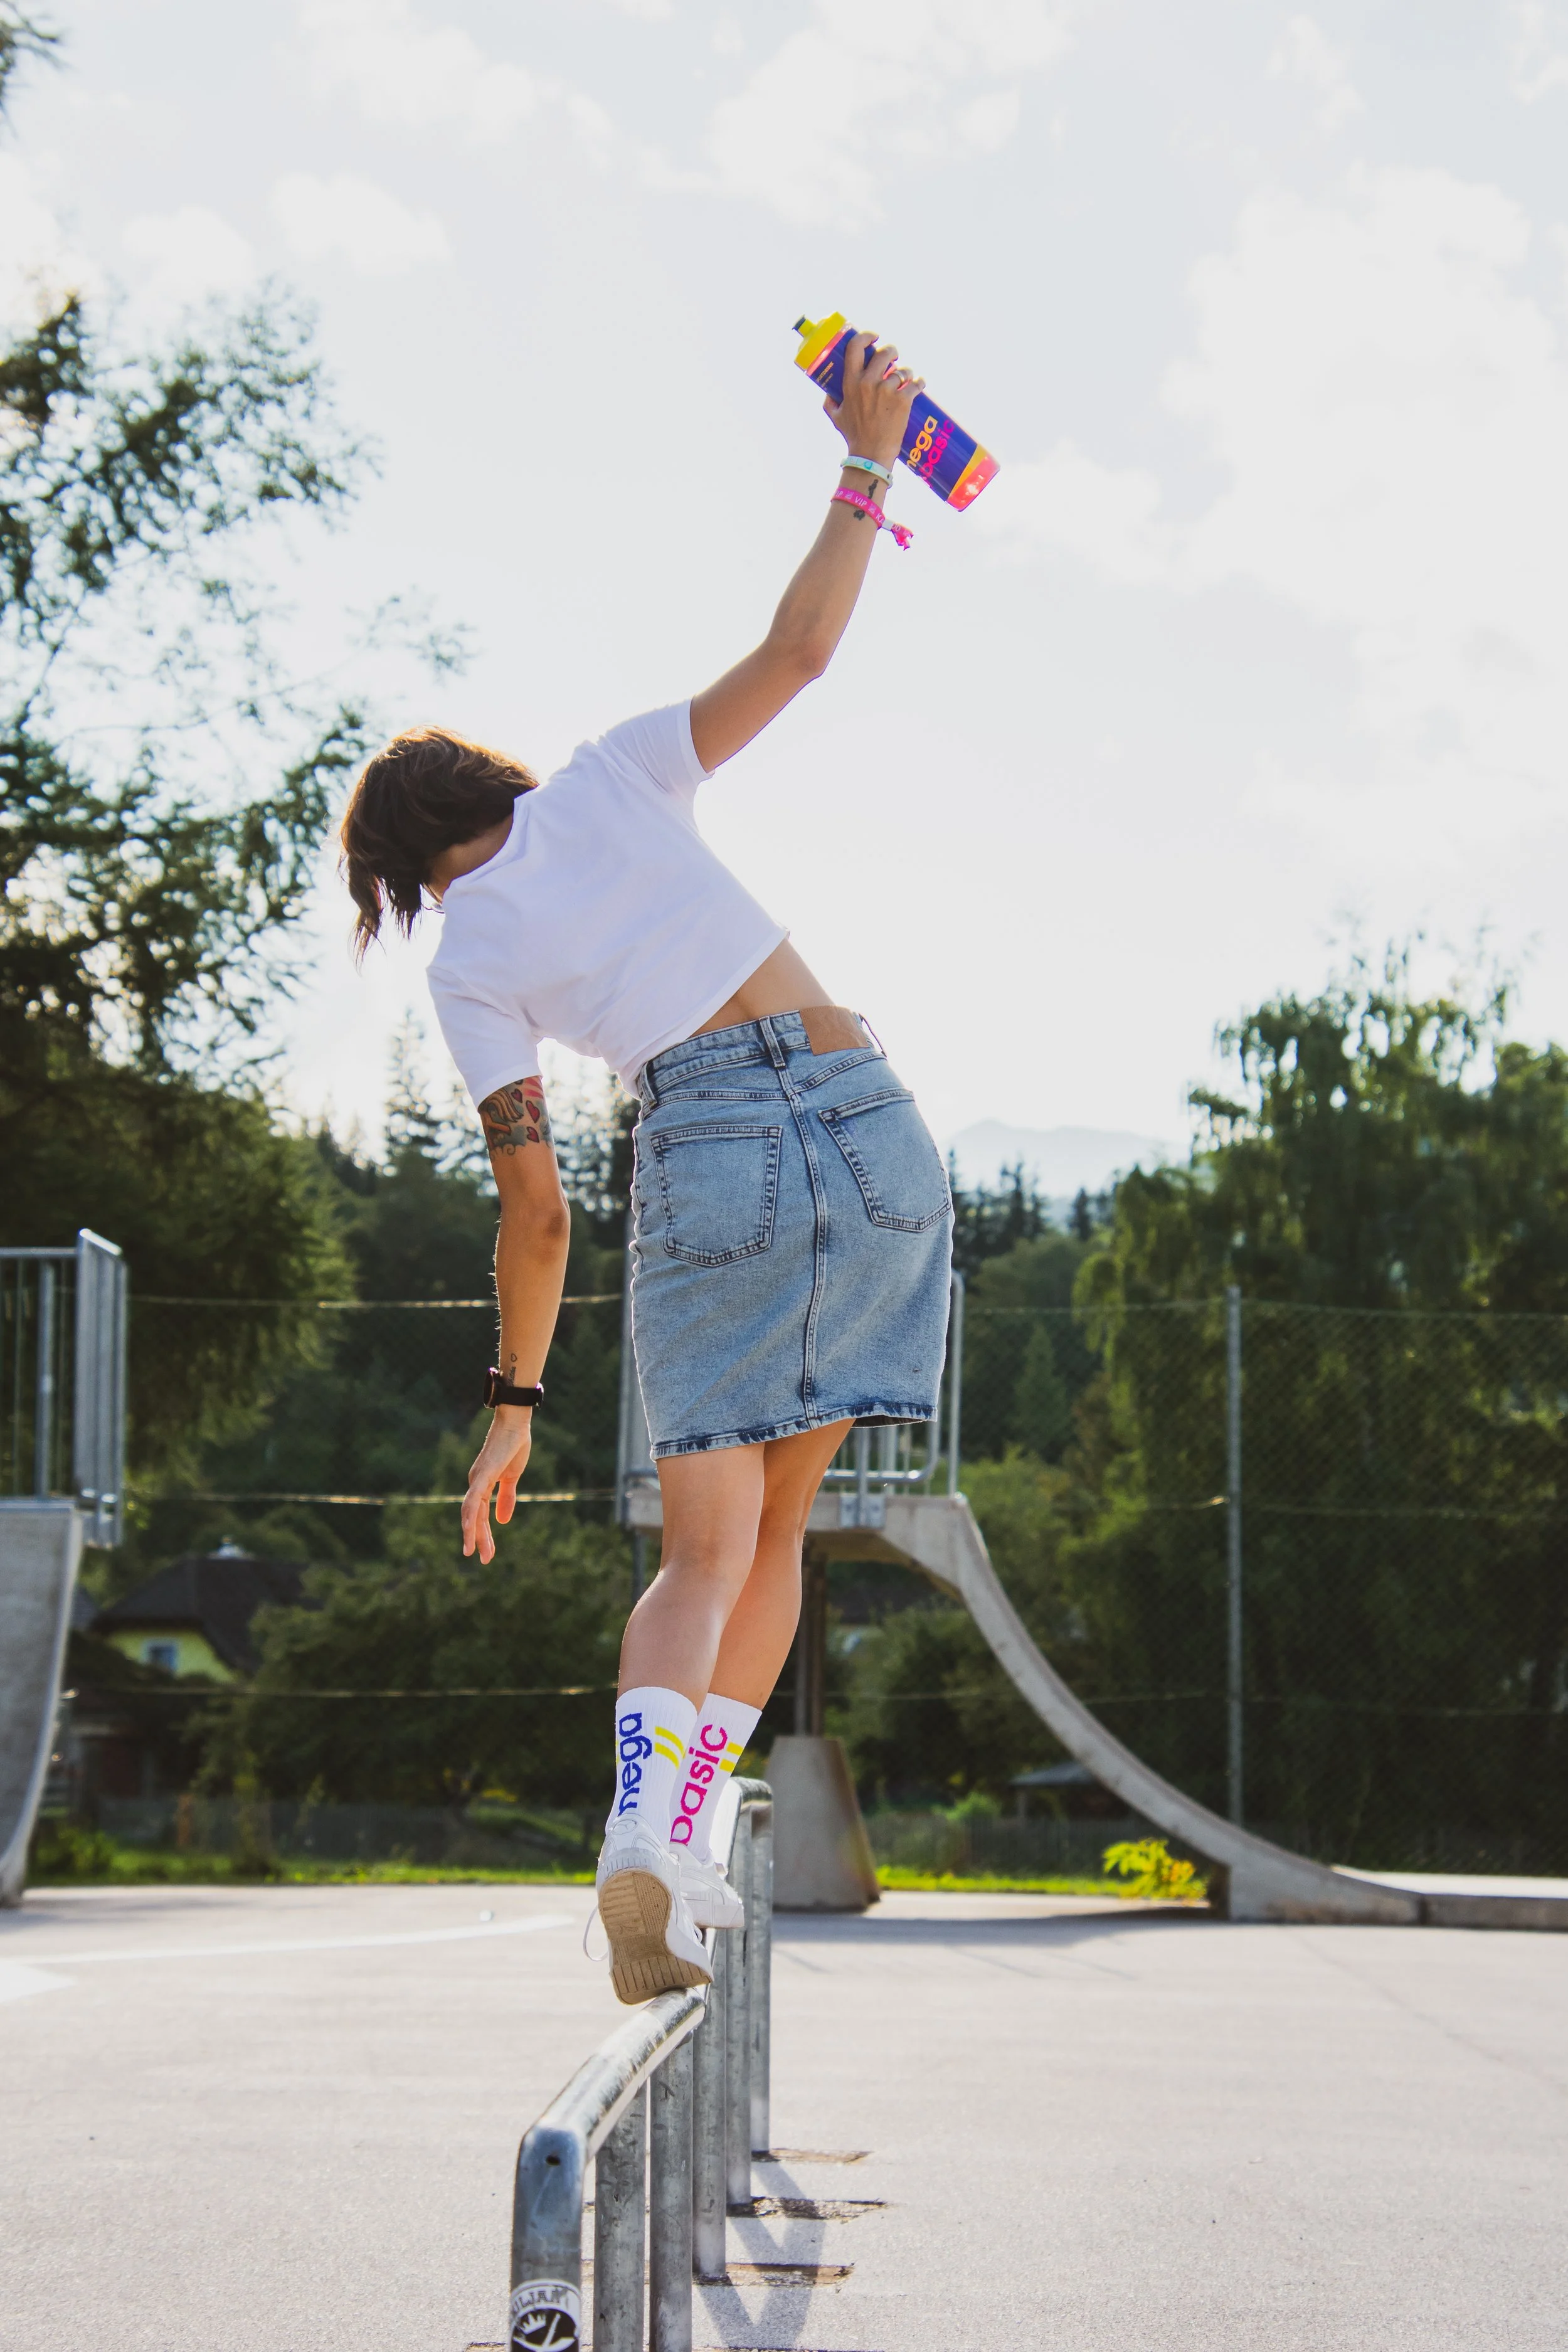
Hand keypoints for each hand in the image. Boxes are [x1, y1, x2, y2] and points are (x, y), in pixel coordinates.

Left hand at [462, 1407, 531, 1563]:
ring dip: (472, 1534)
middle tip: (483, 1560)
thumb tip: (502, 1521)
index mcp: (482, 1484)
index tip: (488, 1554)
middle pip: (474, 1517)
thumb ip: (507, 1498)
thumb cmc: (514, 1445)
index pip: (482, 1515)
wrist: (516, 1422)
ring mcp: (477, 1479)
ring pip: (470, 1513)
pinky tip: (469, 1530)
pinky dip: (471, 1516)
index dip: (484, 1534)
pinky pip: (474, 1500)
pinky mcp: (482, 1475)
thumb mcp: (513, 1477)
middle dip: (479, 1539)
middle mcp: (475, 1483)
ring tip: (473, 1553)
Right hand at [823, 331, 923, 470]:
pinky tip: (919, 385)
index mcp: (851, 383)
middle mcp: (868, 382)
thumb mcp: (836, 417)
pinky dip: (919, 384)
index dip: (866, 336)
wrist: (870, 456)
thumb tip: (829, 391)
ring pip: (903, 370)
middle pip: (884, 353)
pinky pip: (916, 383)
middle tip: (894, 358)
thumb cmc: (853, 437)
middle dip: (892, 352)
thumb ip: (830, 401)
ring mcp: (887, 390)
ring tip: (906, 380)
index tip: (874, 337)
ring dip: (906, 372)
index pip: (856, 347)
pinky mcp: (903, 400)